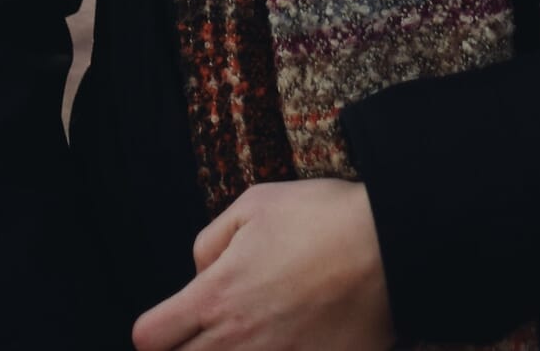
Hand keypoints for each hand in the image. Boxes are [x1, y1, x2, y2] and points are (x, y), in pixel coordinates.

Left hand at [130, 178, 395, 349]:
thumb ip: (210, 240)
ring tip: (249, 333)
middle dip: (186, 347)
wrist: (389, 248)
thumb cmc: (322, 219)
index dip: (156, 327)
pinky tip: (283, 341)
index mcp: (215, 297)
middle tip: (210, 328)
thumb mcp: (255, 204)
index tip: (173, 319)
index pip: (149, 338)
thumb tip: (198, 272)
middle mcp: (235, 342)